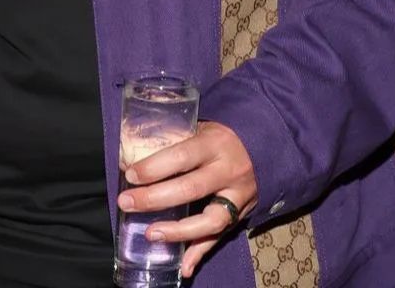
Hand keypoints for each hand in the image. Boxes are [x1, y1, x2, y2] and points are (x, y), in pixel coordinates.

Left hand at [118, 120, 257, 277]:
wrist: (267, 146)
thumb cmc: (223, 136)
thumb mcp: (201, 128)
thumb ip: (171, 141)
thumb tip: (129, 157)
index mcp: (215, 144)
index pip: (181, 156)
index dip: (154, 167)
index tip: (130, 175)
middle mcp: (229, 171)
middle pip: (190, 189)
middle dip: (155, 199)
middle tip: (127, 203)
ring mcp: (238, 195)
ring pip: (210, 220)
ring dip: (179, 232)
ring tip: (151, 234)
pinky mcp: (242, 214)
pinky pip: (221, 236)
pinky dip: (201, 253)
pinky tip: (184, 267)